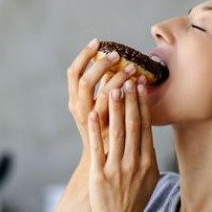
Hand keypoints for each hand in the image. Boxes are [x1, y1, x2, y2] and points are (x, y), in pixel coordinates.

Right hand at [67, 39, 145, 157]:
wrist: (102, 169)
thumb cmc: (102, 138)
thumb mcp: (97, 113)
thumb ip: (103, 91)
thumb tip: (114, 63)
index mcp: (74, 103)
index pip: (73, 73)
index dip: (83, 56)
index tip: (97, 42)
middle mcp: (80, 112)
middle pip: (85, 81)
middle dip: (101, 64)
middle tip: (117, 54)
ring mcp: (92, 124)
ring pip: (103, 95)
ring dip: (118, 78)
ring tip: (133, 68)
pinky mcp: (106, 133)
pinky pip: (117, 111)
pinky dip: (127, 97)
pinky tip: (139, 86)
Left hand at [87, 79, 159, 211]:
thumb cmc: (134, 201)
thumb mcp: (149, 178)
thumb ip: (148, 156)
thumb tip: (148, 136)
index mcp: (147, 161)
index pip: (144, 126)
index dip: (142, 104)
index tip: (141, 85)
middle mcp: (134, 162)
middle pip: (132, 124)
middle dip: (131, 99)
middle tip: (128, 77)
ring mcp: (117, 168)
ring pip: (116, 132)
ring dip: (115, 108)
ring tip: (112, 88)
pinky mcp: (100, 175)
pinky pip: (98, 148)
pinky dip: (96, 130)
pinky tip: (93, 114)